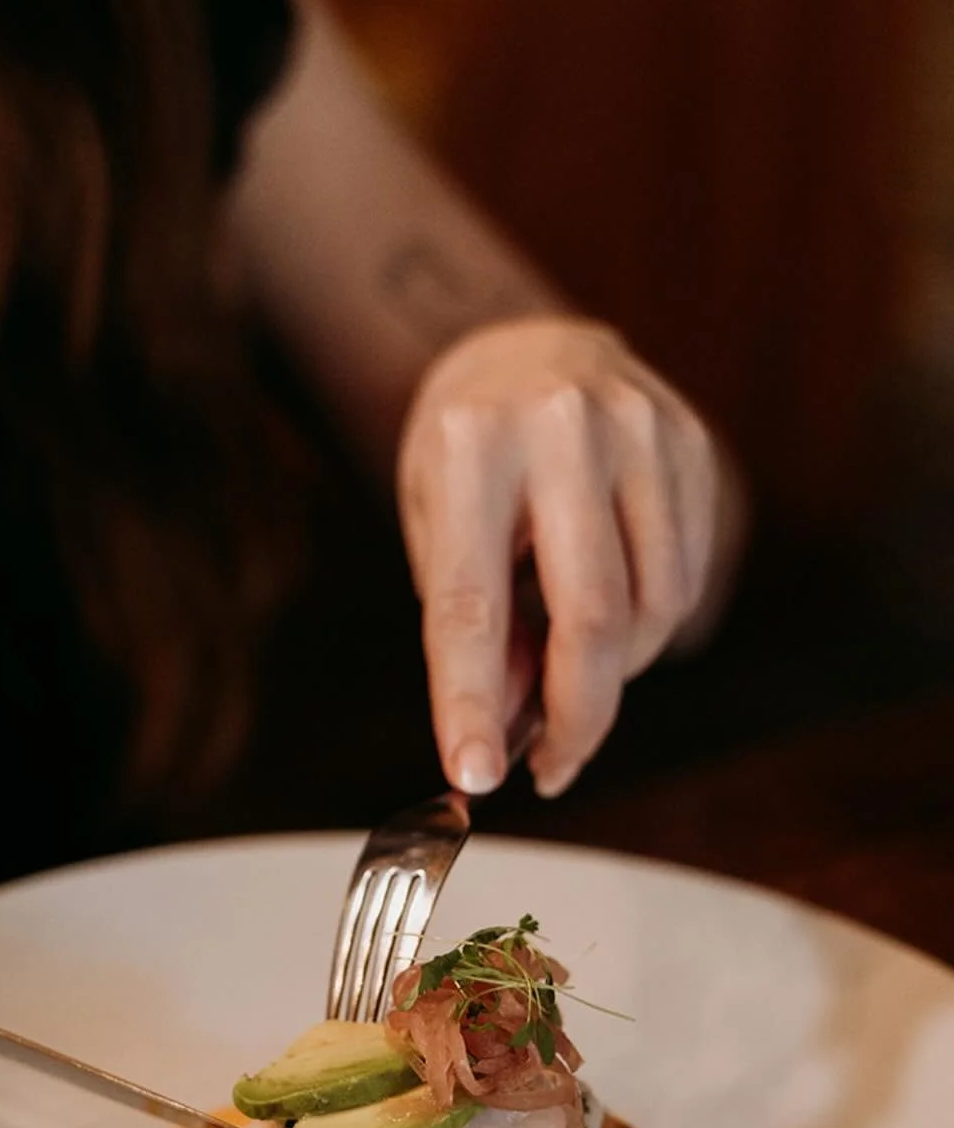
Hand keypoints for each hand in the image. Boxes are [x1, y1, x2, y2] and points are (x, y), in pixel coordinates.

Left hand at [398, 316, 731, 797]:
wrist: (525, 349)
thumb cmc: (464, 457)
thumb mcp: (435, 527)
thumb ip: (473, 624)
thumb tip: (510, 733)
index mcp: (473, 447)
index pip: (471, 603)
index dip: (471, 702)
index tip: (473, 778)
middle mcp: (563, 428)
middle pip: (590, 615)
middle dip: (576, 714)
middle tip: (554, 766)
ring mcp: (642, 428)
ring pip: (654, 607)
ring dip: (615, 671)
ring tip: (571, 664)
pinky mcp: (692, 442)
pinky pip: (686, 576)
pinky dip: (649, 625)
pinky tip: (611, 608)